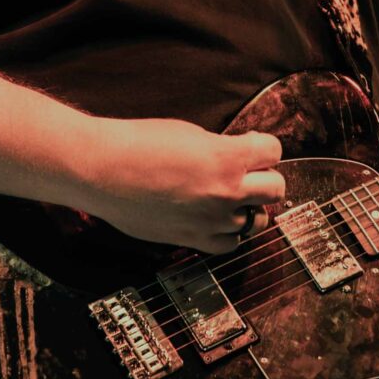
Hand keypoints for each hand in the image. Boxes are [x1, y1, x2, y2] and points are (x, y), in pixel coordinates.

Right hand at [78, 119, 287, 253]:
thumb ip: (222, 148)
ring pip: (258, 221)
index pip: (274, 151)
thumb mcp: (190, 133)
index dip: (263, 146)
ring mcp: (212, 221)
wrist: (102, 170)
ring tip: (230, 198)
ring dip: (249, 207)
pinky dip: (229, 233)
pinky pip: (231, 244)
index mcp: (227, 157)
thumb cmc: (139, 143)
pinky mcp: (194, 240)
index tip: (252, 146)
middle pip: (276, 189)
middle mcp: (227, 192)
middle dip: (264, 177)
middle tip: (247, 173)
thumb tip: (238, 158)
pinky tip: (215, 219)